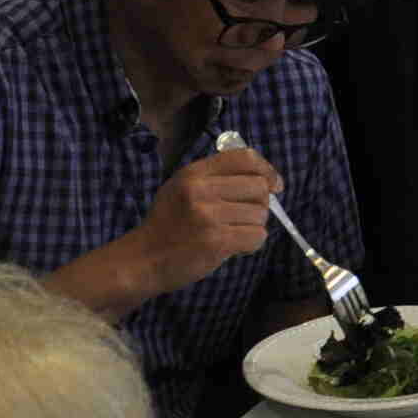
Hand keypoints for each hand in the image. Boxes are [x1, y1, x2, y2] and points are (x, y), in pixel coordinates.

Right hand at [128, 147, 277, 294]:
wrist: (142, 260)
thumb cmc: (168, 225)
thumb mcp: (182, 189)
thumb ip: (216, 179)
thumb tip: (265, 179)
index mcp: (194, 173)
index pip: (244, 158)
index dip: (267, 170)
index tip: (274, 185)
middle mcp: (201, 189)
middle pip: (258, 187)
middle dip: (260, 204)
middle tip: (244, 217)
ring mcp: (209, 215)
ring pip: (260, 215)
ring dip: (253, 227)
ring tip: (232, 234)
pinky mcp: (216, 240)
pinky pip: (256, 237)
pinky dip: (251, 244)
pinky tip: (234, 247)